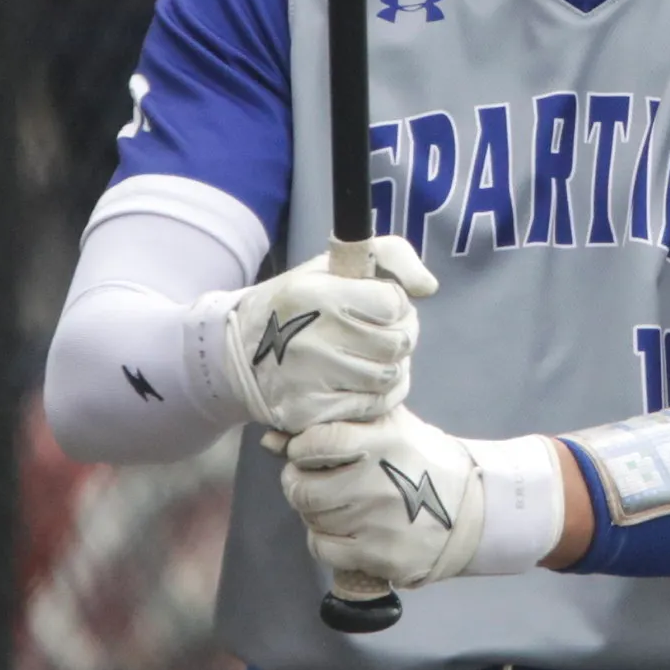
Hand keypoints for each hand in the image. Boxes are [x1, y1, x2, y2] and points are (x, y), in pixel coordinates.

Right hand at [214, 238, 437, 435]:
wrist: (240, 353)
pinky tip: (359, 383)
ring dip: (390, 367)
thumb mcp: (333, 264)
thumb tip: (429, 286)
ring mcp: (311, 380)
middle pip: (398, 344)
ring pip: (390, 377)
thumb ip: (390, 255)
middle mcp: (314, 338)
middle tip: (380, 333)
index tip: (379, 305)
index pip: (394, 303)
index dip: (394, 303)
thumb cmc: (298, 304)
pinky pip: (371, 408)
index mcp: (319, 295)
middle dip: (399, 336)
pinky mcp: (310, 413)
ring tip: (369, 356)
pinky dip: (376, 396)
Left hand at [276, 406, 487, 590]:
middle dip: (298, 484)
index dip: (301, 449)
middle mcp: (377, 483)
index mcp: (383, 442)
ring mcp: (377, 524)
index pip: (313, 443)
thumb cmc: (422, 462)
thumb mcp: (391, 429)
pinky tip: (343, 530)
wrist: (472, 512)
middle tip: (310, 482)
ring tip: (336, 504)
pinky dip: (323, 540)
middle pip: (302, 489)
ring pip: (310, 519)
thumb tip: (271, 438)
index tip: (308, 452)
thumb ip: (336, 425)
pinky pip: (322, 548)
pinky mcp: (378, 557)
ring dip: (314, 512)